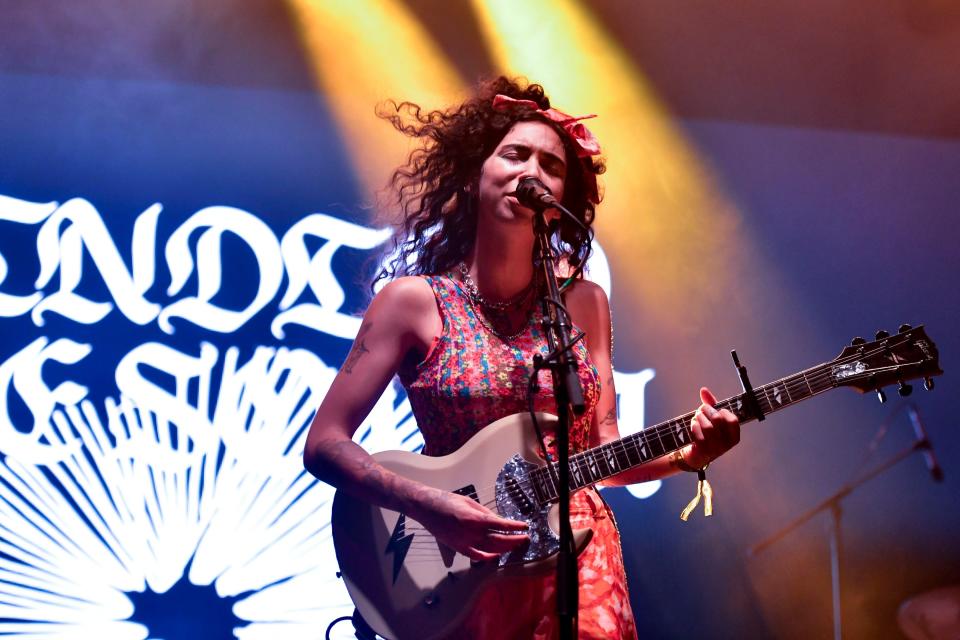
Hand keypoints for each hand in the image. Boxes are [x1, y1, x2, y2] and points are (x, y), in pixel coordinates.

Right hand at [411, 488, 528, 561]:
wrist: (426, 507)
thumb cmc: (447, 501)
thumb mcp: (469, 501)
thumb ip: (485, 513)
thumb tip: (500, 521)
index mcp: (473, 517)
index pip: (500, 524)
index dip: (514, 527)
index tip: (525, 526)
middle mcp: (470, 532)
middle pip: (498, 540)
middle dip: (514, 540)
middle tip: (525, 538)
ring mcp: (463, 542)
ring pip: (490, 550)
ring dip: (505, 548)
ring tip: (515, 545)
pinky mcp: (458, 548)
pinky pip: (476, 556)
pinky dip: (488, 557)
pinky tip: (497, 555)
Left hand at [685, 387, 739, 468]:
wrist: (694, 453)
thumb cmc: (705, 433)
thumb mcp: (711, 418)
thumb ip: (710, 404)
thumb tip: (704, 390)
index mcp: (734, 436)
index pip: (732, 419)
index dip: (722, 411)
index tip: (715, 410)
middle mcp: (727, 444)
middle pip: (717, 419)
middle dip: (706, 410)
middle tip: (701, 410)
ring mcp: (716, 450)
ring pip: (707, 427)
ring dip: (699, 418)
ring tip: (696, 417)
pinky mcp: (704, 452)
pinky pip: (699, 436)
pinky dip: (694, 427)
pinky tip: (693, 425)